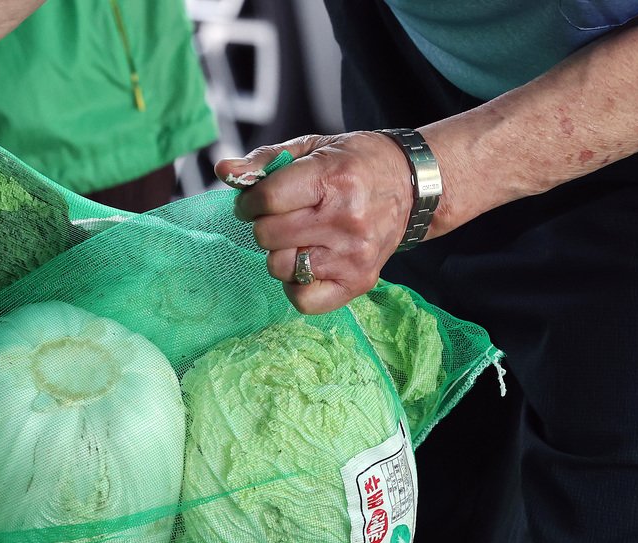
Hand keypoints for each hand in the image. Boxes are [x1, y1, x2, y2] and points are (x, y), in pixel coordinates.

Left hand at [214, 132, 413, 313]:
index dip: (250, 202)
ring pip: (280, 267)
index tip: (256, 201)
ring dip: (280, 253)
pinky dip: (296, 284)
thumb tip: (224, 169)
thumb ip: (265, 160)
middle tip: (282, 217)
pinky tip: (307, 263)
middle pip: (267, 236)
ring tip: (299, 238)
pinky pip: (303, 300)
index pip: (266, 200)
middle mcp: (345, 220)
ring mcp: (353, 255)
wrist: (413, 185)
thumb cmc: (355, 165)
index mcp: (333, 179)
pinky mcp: (359, 281)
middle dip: (264, 225)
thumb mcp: (312, 148)